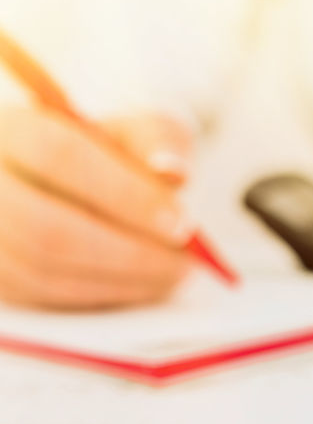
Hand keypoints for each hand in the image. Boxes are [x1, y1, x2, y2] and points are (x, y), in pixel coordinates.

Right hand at [0, 106, 193, 308]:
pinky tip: (143, 284)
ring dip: (121, 279)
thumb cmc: (114, 153)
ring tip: (173, 272)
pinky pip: (46, 296)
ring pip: (44, 268)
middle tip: (184, 260)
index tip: (182, 224)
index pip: (59, 155)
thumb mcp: (140, 131)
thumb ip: (160, 140)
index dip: (125, 193)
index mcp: (11, 127)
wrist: (83, 181)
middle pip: (45, 225)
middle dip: (128, 251)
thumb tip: (172, 170)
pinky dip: (103, 294)